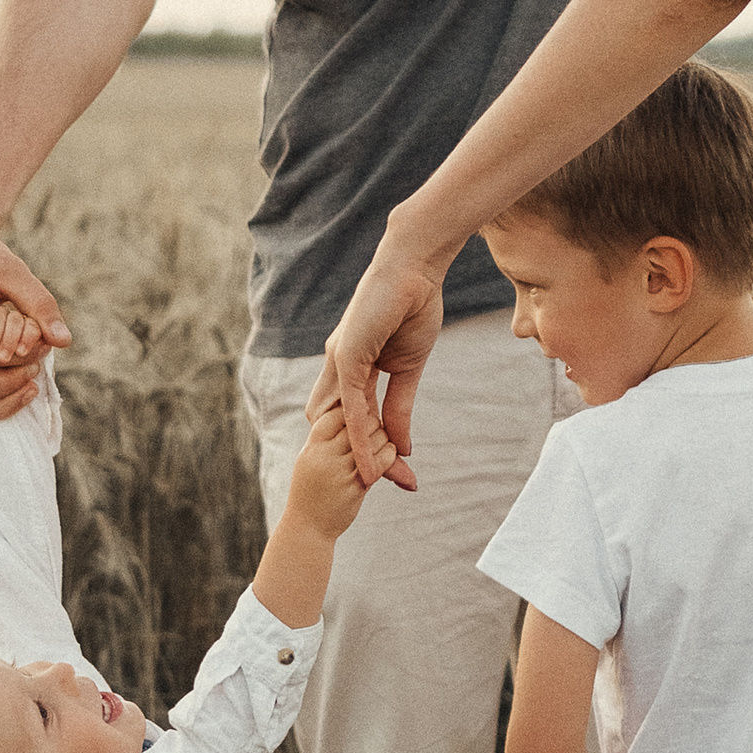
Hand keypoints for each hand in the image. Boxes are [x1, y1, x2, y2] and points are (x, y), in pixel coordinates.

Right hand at [282, 393, 391, 541]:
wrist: (308, 528)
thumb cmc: (310, 490)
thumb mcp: (309, 461)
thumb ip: (325, 440)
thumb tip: (346, 413)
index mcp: (312, 447)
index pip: (335, 415)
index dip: (351, 411)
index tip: (359, 414)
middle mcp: (326, 457)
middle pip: (357, 424)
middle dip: (371, 422)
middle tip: (376, 427)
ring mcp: (342, 472)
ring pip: (373, 440)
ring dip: (384, 437)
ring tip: (383, 440)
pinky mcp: (358, 486)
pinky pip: (382, 461)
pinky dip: (390, 453)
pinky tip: (389, 454)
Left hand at [318, 232, 447, 488]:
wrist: (415, 268)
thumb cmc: (414, 306)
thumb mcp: (408, 367)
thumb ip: (400, 405)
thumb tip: (402, 444)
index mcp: (350, 366)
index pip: (352, 417)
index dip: (364, 445)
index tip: (384, 473)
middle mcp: (337, 367)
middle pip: (340, 426)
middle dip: (356, 457)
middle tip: (379, 484)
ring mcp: (339, 362)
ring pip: (345, 423)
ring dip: (360, 455)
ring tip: (374, 484)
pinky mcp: (347, 358)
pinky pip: (352, 409)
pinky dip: (361, 438)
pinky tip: (371, 460)